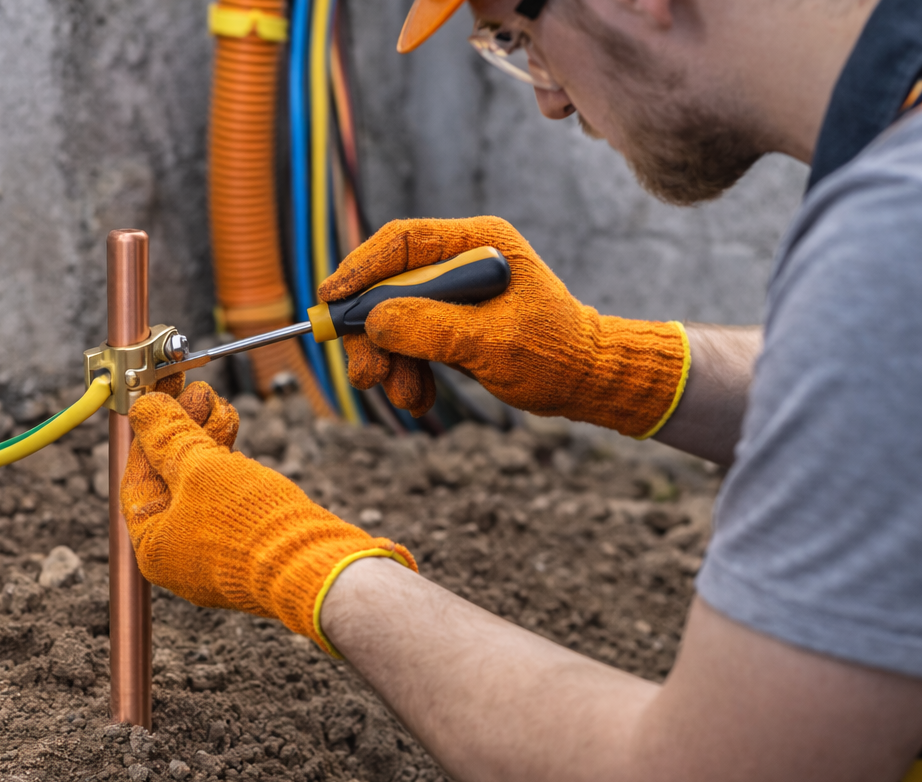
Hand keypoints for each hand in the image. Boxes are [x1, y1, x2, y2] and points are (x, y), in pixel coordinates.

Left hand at [121, 382, 414, 653]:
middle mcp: (179, 555)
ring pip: (202, 484)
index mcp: (153, 547)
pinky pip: (227, 496)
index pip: (138, 479)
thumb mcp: (201, 469)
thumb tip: (144, 410)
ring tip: (222, 406)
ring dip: (208, 440)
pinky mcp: (247, 542)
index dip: (148, 434)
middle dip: (184, 431)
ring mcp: (214, 551)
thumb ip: (169, 436)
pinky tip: (235, 434)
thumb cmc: (251, 527)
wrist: (316, 566)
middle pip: (171, 480)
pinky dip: (228, 463)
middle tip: (196, 392)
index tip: (158, 400)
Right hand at [318, 216, 689, 437]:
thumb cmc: (556, 354)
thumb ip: (431, 328)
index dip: (360, 271)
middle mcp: (463, 260)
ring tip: (404, 397)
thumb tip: (372, 321)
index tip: (331, 301)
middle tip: (366, 376)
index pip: (402, 243)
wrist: (591, 381)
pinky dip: (408, 371)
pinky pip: (412, 341)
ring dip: (390, 362)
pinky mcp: (454, 323)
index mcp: (480, 242)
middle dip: (372, 335)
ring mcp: (457, 293)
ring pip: (395, 319)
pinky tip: (417, 398)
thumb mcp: (491, 344)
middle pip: (390, 286)